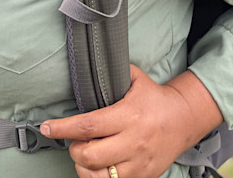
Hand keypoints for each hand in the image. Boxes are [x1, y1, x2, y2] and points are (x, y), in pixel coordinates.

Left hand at [41, 65, 223, 177]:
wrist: (185, 119)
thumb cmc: (154, 98)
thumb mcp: (135, 79)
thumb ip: (111, 74)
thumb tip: (86, 66)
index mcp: (128, 116)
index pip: (87, 126)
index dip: (62, 129)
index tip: (47, 127)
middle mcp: (133, 141)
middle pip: (89, 155)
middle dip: (74, 149)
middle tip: (75, 141)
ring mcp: (139, 162)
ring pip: (98, 176)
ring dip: (84, 166)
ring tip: (86, 154)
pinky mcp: (144, 176)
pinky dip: (100, 176)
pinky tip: (100, 165)